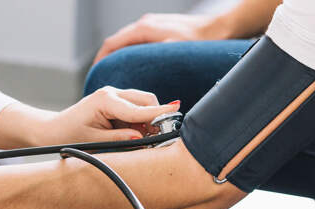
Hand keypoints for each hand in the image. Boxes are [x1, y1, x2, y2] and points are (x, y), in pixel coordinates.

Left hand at [41, 86, 179, 143]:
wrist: (54, 129)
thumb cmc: (69, 135)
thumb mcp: (94, 141)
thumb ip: (119, 138)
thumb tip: (141, 137)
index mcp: (105, 100)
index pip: (138, 108)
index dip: (158, 112)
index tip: (176, 110)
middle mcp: (111, 93)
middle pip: (146, 100)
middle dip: (155, 116)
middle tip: (156, 138)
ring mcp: (114, 95)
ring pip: (143, 104)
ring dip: (146, 120)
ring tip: (138, 139)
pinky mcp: (115, 101)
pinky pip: (135, 109)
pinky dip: (138, 121)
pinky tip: (130, 134)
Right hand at [94, 13, 222, 63]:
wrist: (220, 28)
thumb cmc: (199, 42)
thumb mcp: (171, 53)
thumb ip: (150, 60)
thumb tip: (133, 70)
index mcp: (143, 29)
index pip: (111, 44)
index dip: (100, 60)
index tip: (94, 74)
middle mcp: (145, 24)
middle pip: (116, 43)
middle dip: (106, 59)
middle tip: (101, 77)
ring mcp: (152, 25)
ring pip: (126, 42)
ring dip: (118, 56)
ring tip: (113, 73)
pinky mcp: (159, 29)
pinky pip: (137, 41)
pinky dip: (129, 53)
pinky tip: (133, 66)